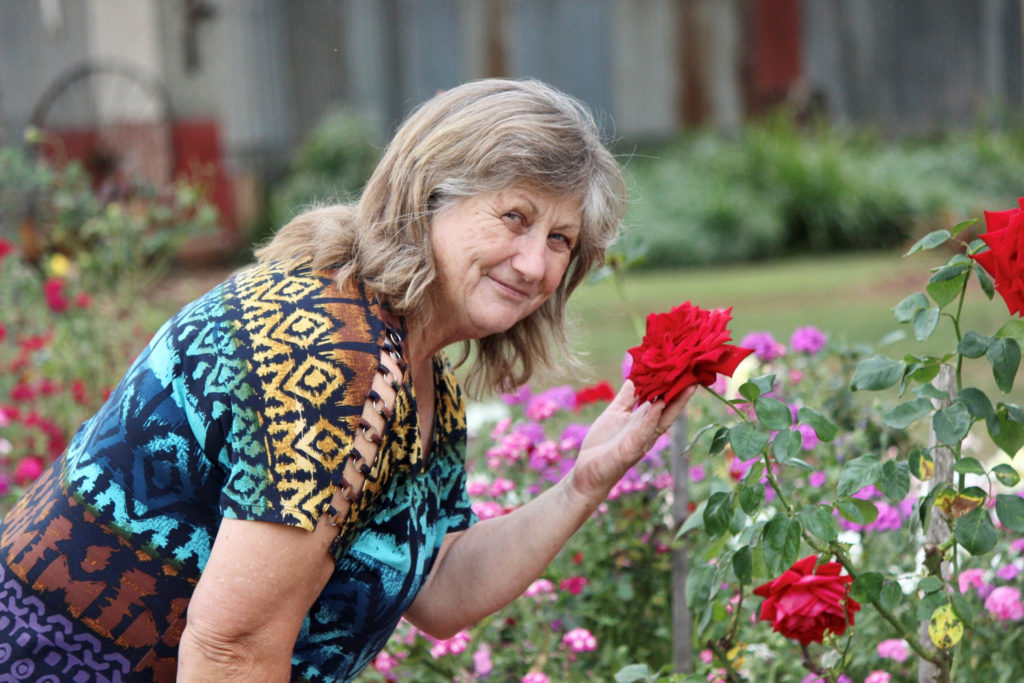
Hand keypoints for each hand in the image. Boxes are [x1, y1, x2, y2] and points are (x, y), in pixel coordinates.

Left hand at [568, 380, 694, 504]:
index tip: (685, 367)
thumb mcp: (616, 413)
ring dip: (676, 402)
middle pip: (670, 408)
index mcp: (645, 421)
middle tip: (695, 371)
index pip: (665, 400)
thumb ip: (627, 396)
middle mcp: (648, 430)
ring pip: (663, 419)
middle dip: (683, 391)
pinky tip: (659, 404)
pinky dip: (652, 417)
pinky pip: (644, 431)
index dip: (675, 385)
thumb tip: (636, 374)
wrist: (587, 470)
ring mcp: (642, 440)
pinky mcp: (631, 449)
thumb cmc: (603, 443)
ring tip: (688, 383)